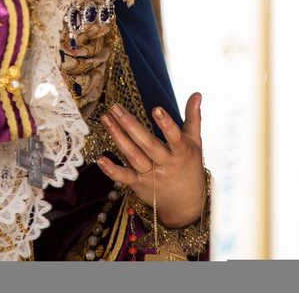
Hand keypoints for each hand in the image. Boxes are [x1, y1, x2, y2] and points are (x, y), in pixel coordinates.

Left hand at [97, 93, 204, 228]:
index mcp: (181, 153)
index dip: (166, 125)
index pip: (175, 138)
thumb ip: (193, 117)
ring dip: (118, 137)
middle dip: (130, 125)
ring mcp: (151, 176)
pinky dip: (112, 170)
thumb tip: (197, 93)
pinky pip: (124, 177)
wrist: (185, 204)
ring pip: (133, 156)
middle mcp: (166, 164)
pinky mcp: (139, 185)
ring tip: (106, 118)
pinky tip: (100, 158)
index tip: (156, 109)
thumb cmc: (189, 166)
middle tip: (115, 107)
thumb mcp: (194, 142)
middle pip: (147, 144)